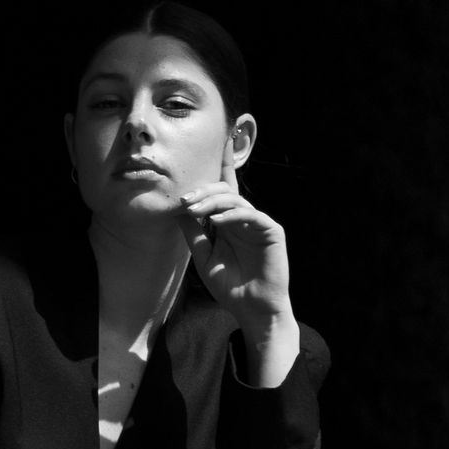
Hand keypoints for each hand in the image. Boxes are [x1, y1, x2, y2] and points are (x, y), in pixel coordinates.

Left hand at [180, 161, 291, 327]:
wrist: (251, 309)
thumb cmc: (229, 286)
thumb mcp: (203, 256)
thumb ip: (193, 232)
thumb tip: (177, 210)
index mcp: (229, 221)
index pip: (223, 188)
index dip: (223, 164)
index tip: (221, 139)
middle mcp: (244, 218)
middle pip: (224, 190)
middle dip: (201, 191)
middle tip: (183, 202)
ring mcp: (259, 223)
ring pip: (234, 199)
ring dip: (211, 201)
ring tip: (193, 210)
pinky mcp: (272, 231)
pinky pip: (250, 214)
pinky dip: (232, 215)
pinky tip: (216, 221)